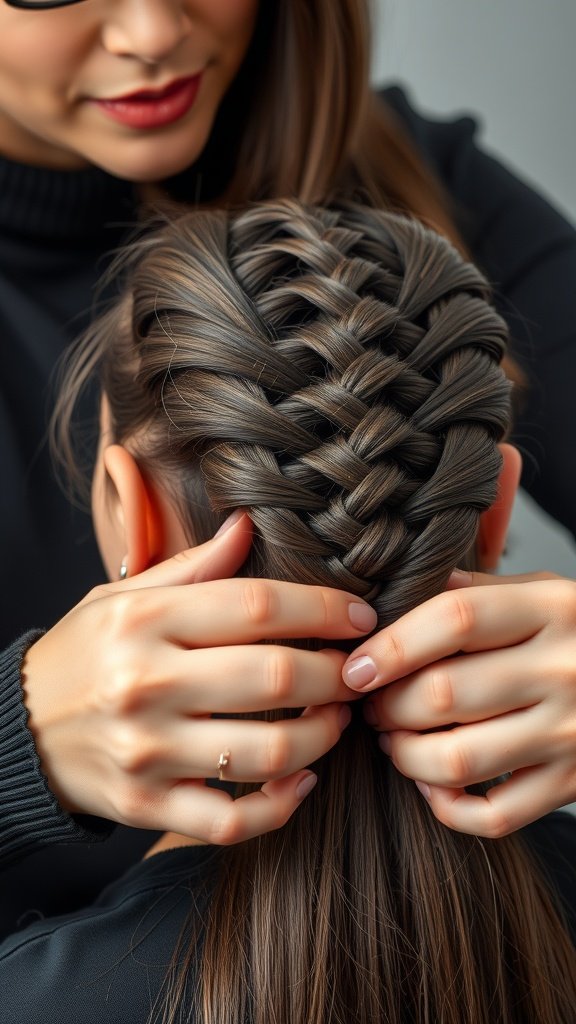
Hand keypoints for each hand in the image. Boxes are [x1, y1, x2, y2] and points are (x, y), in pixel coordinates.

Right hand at [23, 512, 374, 844]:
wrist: (16, 730)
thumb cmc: (83, 653)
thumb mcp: (122, 597)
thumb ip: (190, 568)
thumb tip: (246, 526)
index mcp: (144, 621)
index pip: (256, 605)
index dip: (323, 608)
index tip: (359, 616)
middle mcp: (145, 684)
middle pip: (274, 677)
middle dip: (335, 673)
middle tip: (355, 670)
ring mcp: (147, 752)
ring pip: (266, 752)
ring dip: (322, 735)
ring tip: (336, 718)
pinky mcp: (148, 806)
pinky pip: (233, 820)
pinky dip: (282, 805)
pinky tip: (302, 780)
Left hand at [343, 570, 575, 837]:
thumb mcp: (543, 591)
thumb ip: (475, 592)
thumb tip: (394, 597)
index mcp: (552, 610)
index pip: (455, 620)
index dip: (392, 645)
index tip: (354, 666)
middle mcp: (563, 671)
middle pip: (445, 693)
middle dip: (387, 704)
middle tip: (370, 703)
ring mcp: (571, 734)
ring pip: (460, 759)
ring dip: (405, 755)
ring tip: (392, 740)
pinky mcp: (574, 785)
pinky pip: (496, 815)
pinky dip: (448, 807)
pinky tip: (433, 784)